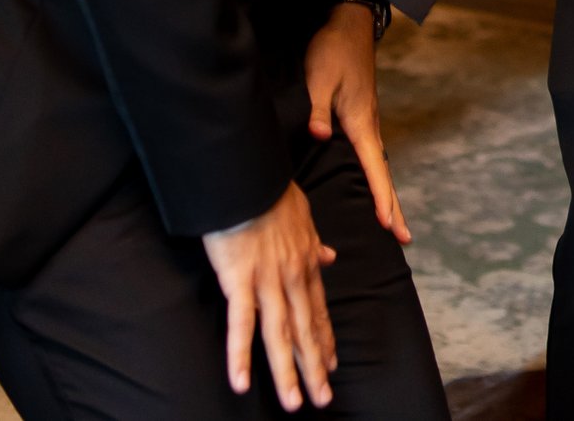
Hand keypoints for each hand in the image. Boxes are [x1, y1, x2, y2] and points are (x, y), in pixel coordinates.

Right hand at [202, 184, 336, 410]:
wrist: (247, 175)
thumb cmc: (269, 192)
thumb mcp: (303, 216)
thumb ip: (315, 242)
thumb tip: (330, 256)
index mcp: (305, 263)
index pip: (318, 310)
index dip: (325, 340)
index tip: (333, 365)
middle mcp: (292, 277)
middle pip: (305, 330)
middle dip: (315, 367)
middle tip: (323, 399)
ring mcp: (268, 281)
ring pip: (280, 335)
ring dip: (288, 372)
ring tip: (296, 403)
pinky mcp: (240, 281)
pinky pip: (241, 324)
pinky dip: (241, 355)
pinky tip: (242, 382)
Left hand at [305, 2, 409, 243]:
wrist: (347, 25)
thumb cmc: (332, 51)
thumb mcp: (319, 78)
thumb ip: (318, 109)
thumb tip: (318, 134)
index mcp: (360, 122)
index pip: (375, 168)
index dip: (381, 198)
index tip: (389, 226)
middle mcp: (368, 126)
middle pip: (383, 174)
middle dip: (393, 206)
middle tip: (404, 238)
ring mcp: (366, 122)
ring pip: (379, 166)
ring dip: (386, 194)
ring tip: (391, 222)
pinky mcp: (360, 116)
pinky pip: (371, 155)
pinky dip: (376, 177)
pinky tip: (373, 185)